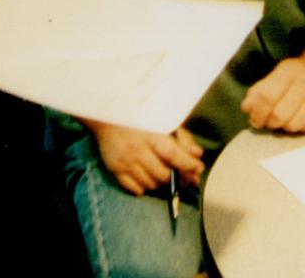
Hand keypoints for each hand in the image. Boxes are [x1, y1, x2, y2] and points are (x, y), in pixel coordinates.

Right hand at [86, 121, 203, 195]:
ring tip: (171, 178)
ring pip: (151, 184)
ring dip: (164, 184)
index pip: (173, 155)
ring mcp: (125, 161)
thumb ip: (181, 138)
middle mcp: (136, 149)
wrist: (106, 115)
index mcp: (150, 133)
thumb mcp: (163, 120)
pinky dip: (146, 188)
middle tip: (190, 179)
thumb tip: (197, 154)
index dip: (188, 165)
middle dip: (180, 179)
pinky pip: (135, 189)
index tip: (198, 168)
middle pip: (163, 175)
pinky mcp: (115, 170)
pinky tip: (151, 179)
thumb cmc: (140, 117)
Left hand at [240, 56, 304, 133]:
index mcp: (289, 71)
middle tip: (270, 122)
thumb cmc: (297, 76)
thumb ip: (259, 91)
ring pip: (293, 126)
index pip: (266, 96)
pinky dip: (301, 127)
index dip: (257, 112)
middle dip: (270, 122)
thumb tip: (247, 108)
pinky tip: (302, 117)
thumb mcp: (277, 75)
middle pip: (279, 115)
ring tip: (287, 118)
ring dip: (285, 126)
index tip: (255, 119)